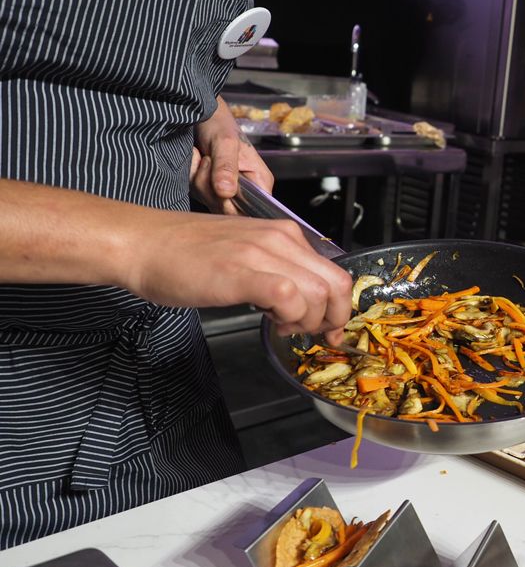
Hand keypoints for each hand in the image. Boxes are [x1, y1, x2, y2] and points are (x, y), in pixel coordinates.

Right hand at [121, 211, 352, 343]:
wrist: (142, 243)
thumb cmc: (184, 253)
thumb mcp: (246, 253)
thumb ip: (278, 270)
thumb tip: (302, 300)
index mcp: (284, 234)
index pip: (336, 272)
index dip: (340, 307)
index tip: (329, 326)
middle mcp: (280, 239)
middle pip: (337, 284)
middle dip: (331, 318)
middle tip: (307, 332)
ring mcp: (262, 253)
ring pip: (319, 293)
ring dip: (307, 321)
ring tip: (279, 324)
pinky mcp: (242, 272)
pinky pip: (289, 297)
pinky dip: (288, 316)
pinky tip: (268, 320)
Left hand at [191, 97, 273, 214]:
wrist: (199, 114)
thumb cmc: (218, 123)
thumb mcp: (224, 142)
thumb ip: (226, 167)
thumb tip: (226, 192)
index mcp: (260, 182)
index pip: (255, 210)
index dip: (236, 207)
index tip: (221, 190)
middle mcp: (246, 191)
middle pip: (230, 211)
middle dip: (211, 189)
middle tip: (207, 162)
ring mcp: (227, 192)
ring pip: (212, 203)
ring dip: (199, 181)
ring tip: (202, 157)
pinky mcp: (211, 190)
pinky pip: (199, 196)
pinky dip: (192, 179)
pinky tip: (196, 162)